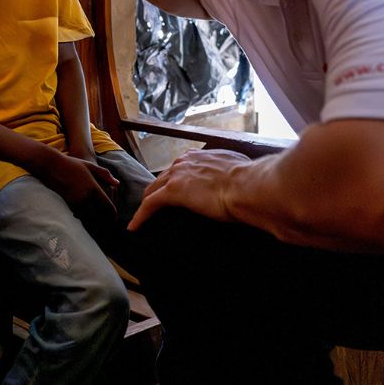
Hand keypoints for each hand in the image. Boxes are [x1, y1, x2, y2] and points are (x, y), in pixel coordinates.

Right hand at [40, 153, 119, 218]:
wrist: (52, 167)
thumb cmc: (72, 164)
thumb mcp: (91, 166)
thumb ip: (105, 175)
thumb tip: (117, 184)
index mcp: (94, 189)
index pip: (108, 207)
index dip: (113, 215)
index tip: (115, 218)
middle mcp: (86, 198)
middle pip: (100, 216)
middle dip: (105, 221)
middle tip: (109, 225)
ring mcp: (76, 202)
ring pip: (89, 218)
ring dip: (94, 221)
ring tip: (99, 224)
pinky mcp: (68, 205)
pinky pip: (80, 215)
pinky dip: (84, 217)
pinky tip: (87, 217)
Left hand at [127, 149, 251, 230]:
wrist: (247, 185)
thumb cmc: (250, 180)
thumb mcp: (240, 169)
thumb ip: (233, 172)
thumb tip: (244, 177)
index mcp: (200, 157)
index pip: (181, 169)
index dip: (175, 180)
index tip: (175, 190)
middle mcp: (185, 161)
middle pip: (163, 178)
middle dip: (157, 190)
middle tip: (154, 205)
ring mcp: (177, 175)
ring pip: (153, 190)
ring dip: (147, 202)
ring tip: (142, 216)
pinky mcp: (172, 192)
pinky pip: (150, 204)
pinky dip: (141, 216)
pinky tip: (134, 227)